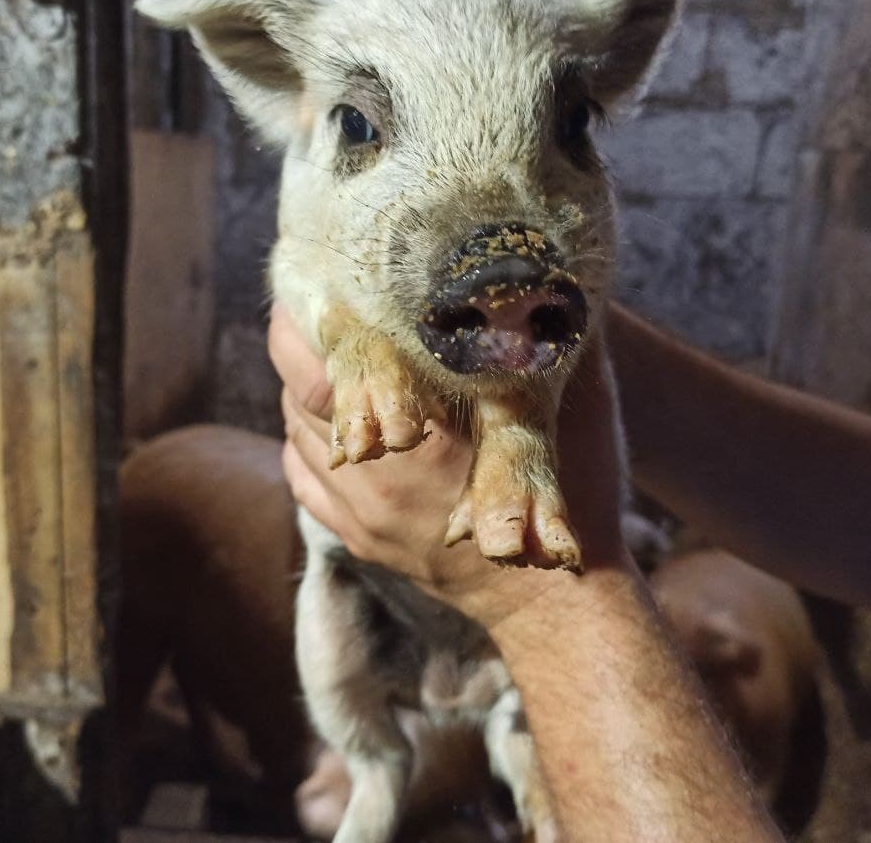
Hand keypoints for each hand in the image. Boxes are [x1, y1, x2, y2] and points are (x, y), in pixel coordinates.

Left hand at [268, 306, 630, 628]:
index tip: (328, 271)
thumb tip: (548, 267)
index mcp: (433, 435)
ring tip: (319, 346)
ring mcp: (362, 512)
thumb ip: (555, 338)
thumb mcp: (574, 409)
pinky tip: (325, 411)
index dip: (323, 309)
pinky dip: (301, 432)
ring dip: (300, 383)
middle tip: (314, 298)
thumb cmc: (575, 496)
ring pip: (295, 427)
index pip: (344, 358)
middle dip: (300, 338)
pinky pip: (300, 472)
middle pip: (304, 389)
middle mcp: (382, 475)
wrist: (554, 603)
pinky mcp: (357, 536)